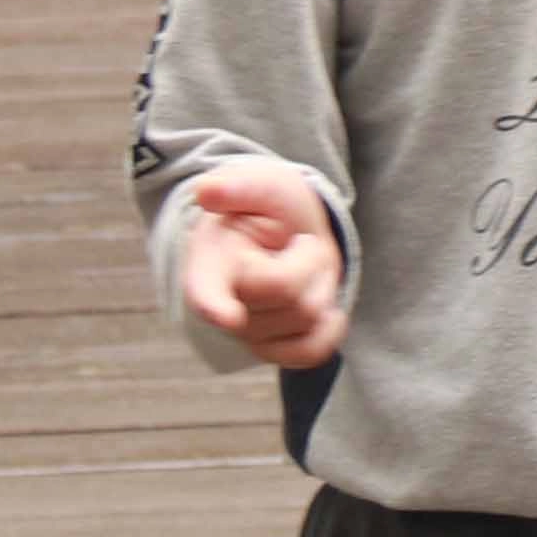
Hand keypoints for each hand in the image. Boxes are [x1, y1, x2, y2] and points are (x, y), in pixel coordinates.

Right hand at [174, 163, 347, 367]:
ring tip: (298, 264)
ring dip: (318, 282)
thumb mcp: (260, 185)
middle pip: (287, 293)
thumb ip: (238, 188)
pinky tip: (324, 302)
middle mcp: (222, 308)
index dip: (215, 304)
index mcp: (209, 265)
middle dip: (306, 258)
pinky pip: (313, 350)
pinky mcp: (274, 351)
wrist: (284, 235)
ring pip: (307, 315)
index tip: (227, 315)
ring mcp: (247, 335)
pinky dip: (330, 326)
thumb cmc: (266, 208)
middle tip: (296, 242)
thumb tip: (206, 190)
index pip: (207, 292)